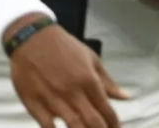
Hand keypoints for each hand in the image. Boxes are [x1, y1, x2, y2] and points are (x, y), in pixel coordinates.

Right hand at [8, 18, 127, 127]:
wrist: (33, 39)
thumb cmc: (65, 48)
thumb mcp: (92, 59)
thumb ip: (108, 82)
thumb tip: (126, 97)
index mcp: (88, 80)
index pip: (105, 108)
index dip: (113, 123)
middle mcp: (72, 92)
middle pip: (92, 121)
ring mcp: (52, 99)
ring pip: (72, 126)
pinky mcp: (33, 104)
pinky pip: (47, 126)